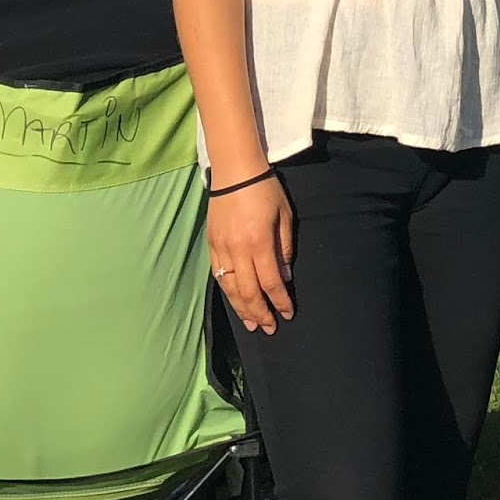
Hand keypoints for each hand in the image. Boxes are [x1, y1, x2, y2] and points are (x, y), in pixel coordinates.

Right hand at [207, 174, 294, 334]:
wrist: (235, 170)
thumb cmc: (265, 189)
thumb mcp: (284, 216)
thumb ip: (284, 249)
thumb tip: (284, 278)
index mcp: (259, 242)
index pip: (270, 282)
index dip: (280, 302)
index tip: (288, 314)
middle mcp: (238, 250)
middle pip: (248, 292)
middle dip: (260, 313)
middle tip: (270, 328)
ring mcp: (221, 248)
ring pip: (230, 287)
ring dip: (241, 308)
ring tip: (252, 323)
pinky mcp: (211, 244)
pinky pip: (218, 275)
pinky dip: (228, 291)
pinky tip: (235, 301)